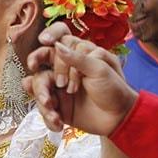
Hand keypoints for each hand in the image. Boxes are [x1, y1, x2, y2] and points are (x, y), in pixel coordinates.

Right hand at [23, 22, 137, 134]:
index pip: (60, 37)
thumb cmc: (114, 89)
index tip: (45, 41)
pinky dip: (47, 116)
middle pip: (41, 60)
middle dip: (38, 71)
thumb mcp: (100, 70)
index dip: (50, 35)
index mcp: (77, 54)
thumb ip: (77, 59)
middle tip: (40, 78)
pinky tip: (57, 122)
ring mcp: (58, 86)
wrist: (119, 118)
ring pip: (38, 84)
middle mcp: (64, 67)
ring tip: (53, 110)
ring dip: (42, 96)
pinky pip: (42, 107)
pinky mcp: (57, 104)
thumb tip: (57, 45)